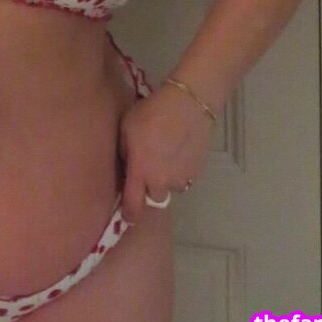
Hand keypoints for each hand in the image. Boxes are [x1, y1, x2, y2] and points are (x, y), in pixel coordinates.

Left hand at [117, 83, 214, 223]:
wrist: (188, 104)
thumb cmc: (152, 113)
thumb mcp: (127, 128)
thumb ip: (124, 152)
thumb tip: (127, 165)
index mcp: (141, 172)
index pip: (133, 205)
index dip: (129, 215)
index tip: (127, 217)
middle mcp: (162, 181)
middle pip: (154, 200)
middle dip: (149, 192)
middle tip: (147, 173)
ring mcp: (182, 177)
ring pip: (171, 188)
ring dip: (166, 179)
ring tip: (164, 157)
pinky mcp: (197, 170)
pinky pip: (184, 177)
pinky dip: (179, 170)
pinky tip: (177, 151)